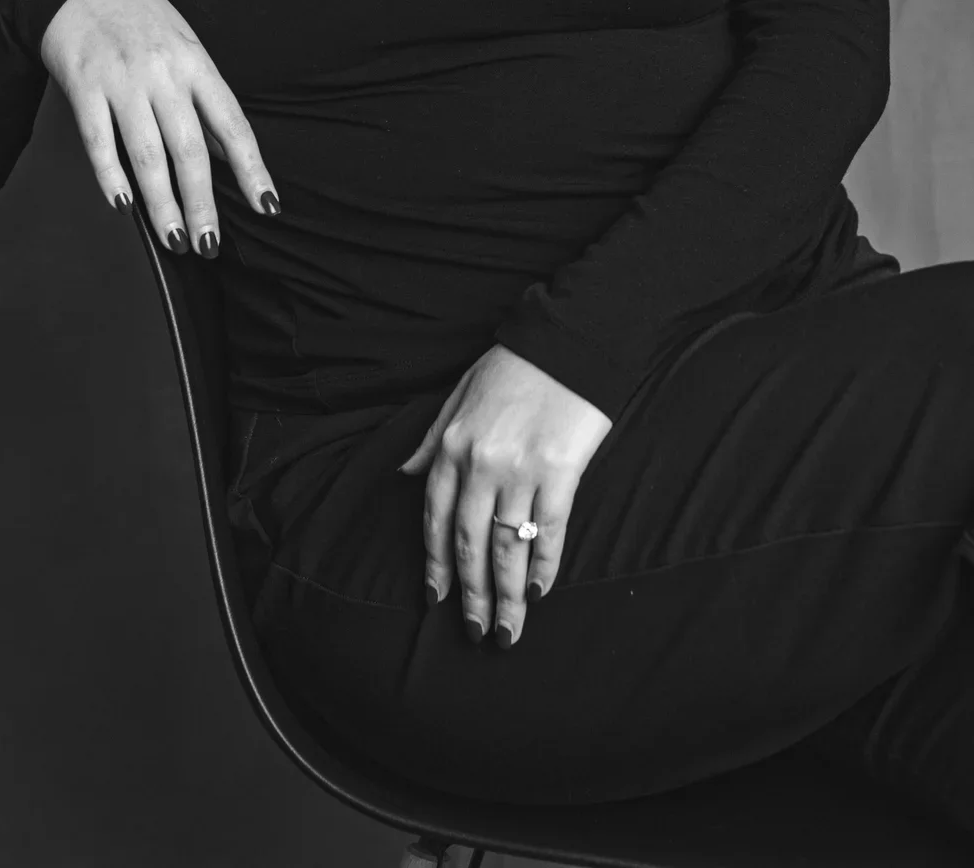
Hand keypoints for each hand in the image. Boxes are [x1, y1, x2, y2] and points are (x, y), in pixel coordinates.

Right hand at [40, 0, 278, 253]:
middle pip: (190, 150)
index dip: (252, 169)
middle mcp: (163, 73)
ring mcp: (122, 80)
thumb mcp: (185, 48)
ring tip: (175, 239)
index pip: (233, 125)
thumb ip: (202, 101)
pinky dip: (111, 177)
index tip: (268, 206)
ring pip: (147, 154)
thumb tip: (225, 156)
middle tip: (208, 244)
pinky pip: (99, 140)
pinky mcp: (84, 85)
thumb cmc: (141, 18)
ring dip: (162, 204)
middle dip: (202, 203)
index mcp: (196, 63)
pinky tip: (123, 206)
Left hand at [398, 344, 611, 649]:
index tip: (437, 600)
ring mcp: (521, 470)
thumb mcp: (460, 393)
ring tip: (506, 631)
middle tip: (475, 633)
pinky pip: (549, 531)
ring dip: (505, 596)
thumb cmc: (516, 364)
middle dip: (470, 595)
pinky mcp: (560, 472)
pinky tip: (538, 592)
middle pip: (470, 544)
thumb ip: (431, 439)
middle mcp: (480, 463)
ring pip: (507, 547)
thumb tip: (404, 473)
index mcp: (452, 445)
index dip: (436, 564)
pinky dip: (544, 566)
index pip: (435, 519)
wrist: (569, 339)